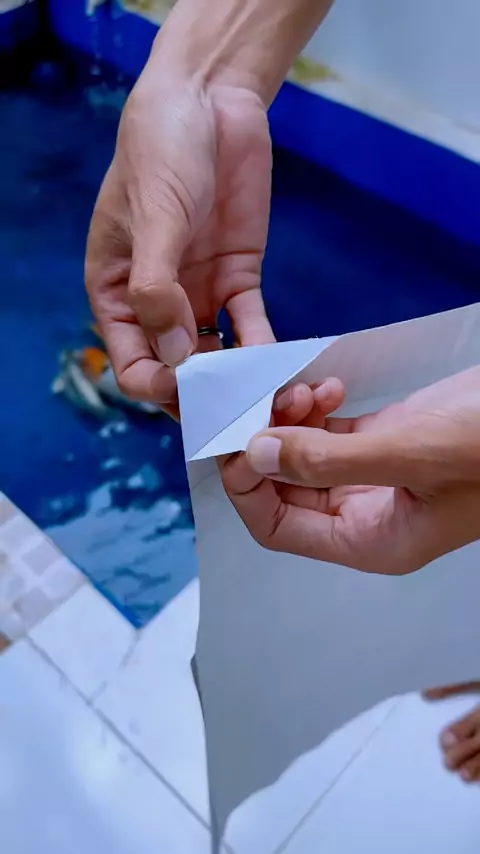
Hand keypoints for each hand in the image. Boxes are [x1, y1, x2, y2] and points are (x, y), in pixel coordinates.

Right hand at [85, 70, 273, 413]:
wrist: (209, 100)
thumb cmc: (160, 152)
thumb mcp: (152, 218)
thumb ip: (158, 288)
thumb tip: (176, 357)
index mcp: (118, 296)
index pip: (133, 365)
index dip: (159, 387)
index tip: (193, 394)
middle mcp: (158, 305)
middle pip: (178, 371)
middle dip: (206, 397)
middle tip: (241, 415)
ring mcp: (199, 295)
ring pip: (217, 357)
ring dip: (240, 380)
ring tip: (269, 397)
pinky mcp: (237, 279)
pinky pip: (250, 325)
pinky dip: (264, 347)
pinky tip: (281, 365)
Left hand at [220, 369, 479, 573]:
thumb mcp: (411, 453)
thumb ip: (329, 459)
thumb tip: (254, 456)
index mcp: (367, 540)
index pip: (278, 527)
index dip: (248, 487)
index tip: (239, 439)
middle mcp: (363, 514)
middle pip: (284, 487)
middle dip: (269, 443)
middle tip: (269, 401)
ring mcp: (373, 476)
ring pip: (303, 453)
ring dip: (292, 419)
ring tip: (309, 389)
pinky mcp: (385, 440)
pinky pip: (329, 429)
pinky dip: (317, 407)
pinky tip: (330, 385)